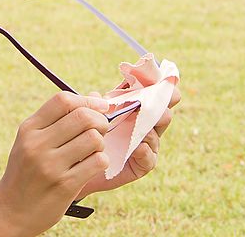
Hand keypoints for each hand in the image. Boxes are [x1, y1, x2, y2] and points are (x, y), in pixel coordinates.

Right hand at [0, 92, 112, 235]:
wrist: (9, 211)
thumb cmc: (26, 171)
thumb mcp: (32, 140)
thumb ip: (59, 119)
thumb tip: (96, 97)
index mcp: (29, 129)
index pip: (63, 100)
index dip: (87, 100)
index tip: (100, 107)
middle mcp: (37, 144)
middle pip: (83, 117)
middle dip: (100, 121)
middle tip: (100, 131)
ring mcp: (50, 166)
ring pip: (94, 139)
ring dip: (100, 144)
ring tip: (92, 151)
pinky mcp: (64, 186)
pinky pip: (98, 162)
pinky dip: (101, 161)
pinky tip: (91, 166)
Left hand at [74, 84, 181, 199]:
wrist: (81, 166)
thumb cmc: (88, 136)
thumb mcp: (92, 116)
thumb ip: (95, 105)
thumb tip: (96, 96)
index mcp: (136, 109)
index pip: (152, 95)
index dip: (159, 85)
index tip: (159, 77)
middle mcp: (145, 125)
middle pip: (163, 112)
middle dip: (162, 104)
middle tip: (154, 101)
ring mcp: (147, 144)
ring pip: (156, 133)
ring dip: (149, 127)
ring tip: (141, 125)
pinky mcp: (143, 164)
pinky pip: (150, 157)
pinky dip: (144, 151)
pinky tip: (137, 147)